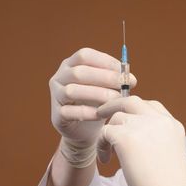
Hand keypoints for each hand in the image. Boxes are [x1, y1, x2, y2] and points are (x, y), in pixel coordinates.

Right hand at [49, 47, 135, 166]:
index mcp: (71, 65)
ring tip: (116, 99)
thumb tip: (130, 78)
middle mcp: (59, 77)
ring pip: (72, 91)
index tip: (124, 71)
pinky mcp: (57, 115)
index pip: (84, 55)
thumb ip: (115, 80)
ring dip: (97, 94)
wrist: (87, 130)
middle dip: (105, 77)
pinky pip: (69, 112)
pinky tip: (102, 114)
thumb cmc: (98, 102)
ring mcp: (55, 96)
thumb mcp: (107, 87)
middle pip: (78, 72)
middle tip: (124, 84)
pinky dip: (87, 112)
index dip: (105, 61)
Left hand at [97, 96, 185, 185]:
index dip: (135, 110)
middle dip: (114, 105)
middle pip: (131, 100)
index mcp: (172, 124)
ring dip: (108, 132)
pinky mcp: (127, 137)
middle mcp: (160, 120)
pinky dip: (101, 145)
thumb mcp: (169, 153)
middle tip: (101, 113)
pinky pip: (105, 132)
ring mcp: (144, 126)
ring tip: (108, 152)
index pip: (150, 105)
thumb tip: (134, 137)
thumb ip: (156, 138)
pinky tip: (106, 159)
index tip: (125, 120)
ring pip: (116, 117)